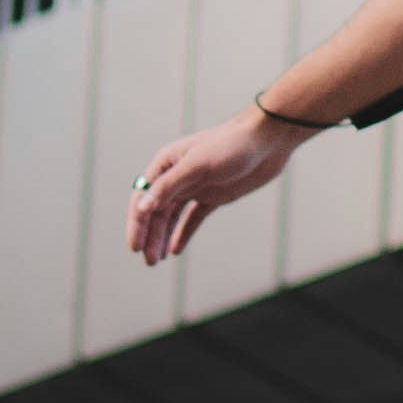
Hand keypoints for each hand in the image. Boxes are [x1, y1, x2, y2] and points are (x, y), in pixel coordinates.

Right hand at [127, 106, 303, 265]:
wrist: (268, 141)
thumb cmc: (231, 145)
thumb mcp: (198, 166)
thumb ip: (169, 186)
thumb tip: (141, 208)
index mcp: (167, 163)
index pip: (143, 197)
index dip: (136, 223)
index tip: (134, 247)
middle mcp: (178, 175)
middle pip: (155, 210)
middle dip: (149, 235)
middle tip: (148, 261)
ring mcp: (196, 186)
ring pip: (171, 216)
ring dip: (162, 236)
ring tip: (157, 260)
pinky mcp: (214, 195)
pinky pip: (192, 218)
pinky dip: (183, 233)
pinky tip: (176, 250)